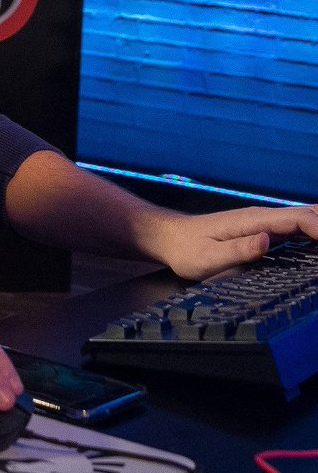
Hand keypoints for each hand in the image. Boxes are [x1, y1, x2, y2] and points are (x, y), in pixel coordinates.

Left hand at [148, 204, 317, 281]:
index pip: (299, 219)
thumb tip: (266, 240)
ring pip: (303, 218)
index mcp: (253, 221)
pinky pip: (295, 227)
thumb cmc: (186, 249)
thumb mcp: (208, 257)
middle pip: (307, 215)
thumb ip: (237, 250)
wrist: (169, 238)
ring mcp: (262, 222)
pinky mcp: (261, 230)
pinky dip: (313, 231)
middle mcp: (261, 217)